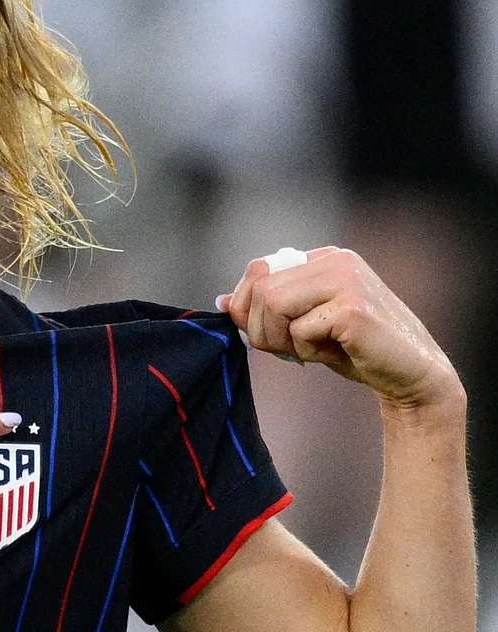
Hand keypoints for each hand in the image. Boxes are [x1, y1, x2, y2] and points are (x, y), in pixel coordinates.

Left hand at [220, 247, 463, 412]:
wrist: (410, 373)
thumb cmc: (353, 349)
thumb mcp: (304, 322)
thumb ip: (270, 307)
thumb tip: (223, 301)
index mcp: (324, 258)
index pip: (258, 270)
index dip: (246, 306)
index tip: (262, 332)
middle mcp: (337, 261)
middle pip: (260, 290)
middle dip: (261, 329)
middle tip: (289, 349)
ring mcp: (347, 281)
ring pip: (272, 305)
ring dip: (282, 341)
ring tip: (314, 350)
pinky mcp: (353, 309)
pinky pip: (300, 331)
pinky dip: (309, 353)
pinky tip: (336, 354)